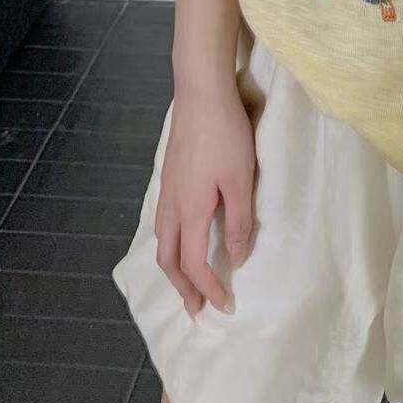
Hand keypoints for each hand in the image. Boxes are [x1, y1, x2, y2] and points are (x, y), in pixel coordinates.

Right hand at [153, 79, 255, 318]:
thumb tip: (235, 258)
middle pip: (168, 260)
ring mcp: (166, 190)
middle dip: (182, 288)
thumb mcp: (240, 180)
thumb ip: (238, 221)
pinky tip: (183, 239)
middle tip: (197, 309)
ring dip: (174, 268)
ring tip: (188, 282)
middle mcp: (171, 206)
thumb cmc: (226, 135)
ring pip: (162, 241)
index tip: (225, 306)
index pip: (194, 264)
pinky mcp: (169, 175)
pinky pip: (163, 224)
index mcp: (189, 212)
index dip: (209, 288)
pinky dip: (171, 245)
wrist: (201, 93)